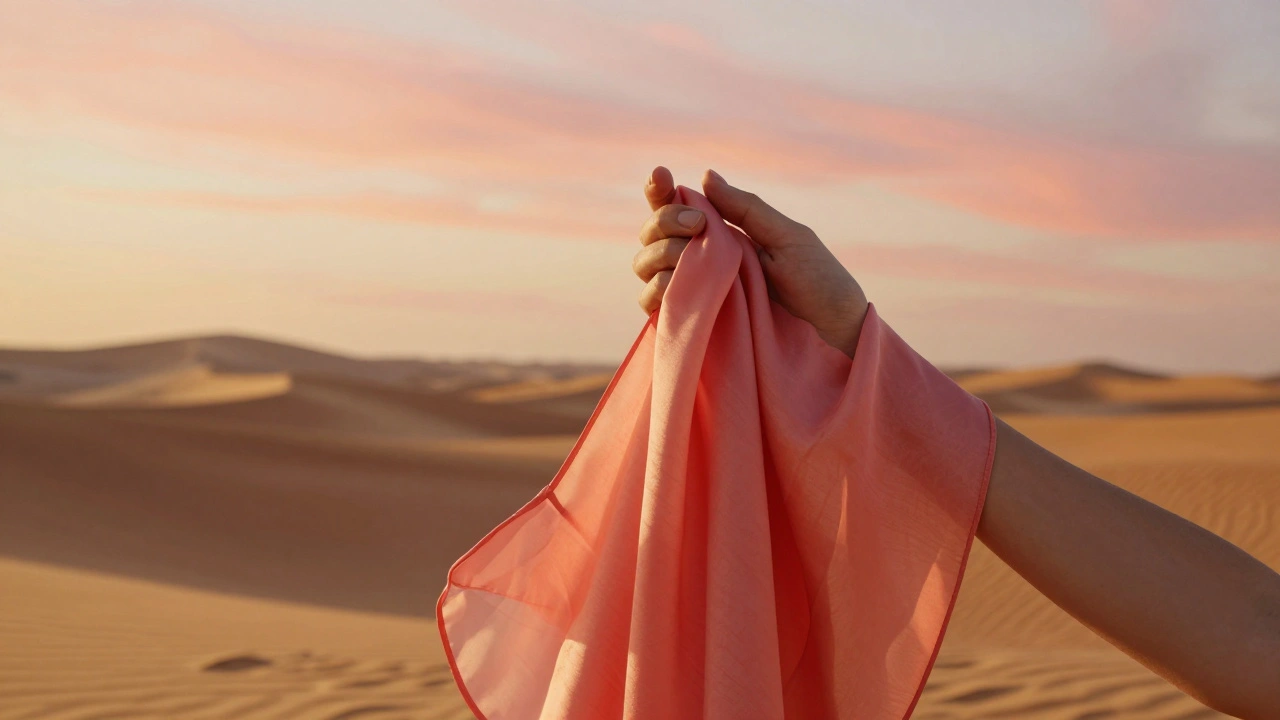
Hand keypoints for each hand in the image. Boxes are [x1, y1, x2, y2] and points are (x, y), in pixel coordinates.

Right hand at [633, 166, 868, 357]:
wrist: (833, 336)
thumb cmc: (819, 283)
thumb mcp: (788, 238)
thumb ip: (746, 209)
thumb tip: (705, 176)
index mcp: (721, 236)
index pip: (674, 208)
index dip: (659, 191)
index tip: (662, 174)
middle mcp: (699, 263)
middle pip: (651, 234)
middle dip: (665, 220)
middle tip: (699, 224)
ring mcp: (692, 294)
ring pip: (645, 265)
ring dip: (661, 253)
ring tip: (692, 257)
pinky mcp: (689, 325)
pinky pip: (651, 304)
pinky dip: (658, 289)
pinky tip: (679, 286)